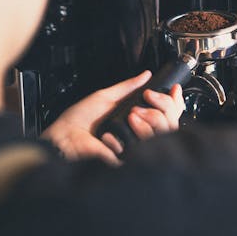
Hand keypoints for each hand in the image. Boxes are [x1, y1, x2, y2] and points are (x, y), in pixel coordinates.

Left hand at [42, 71, 184, 164]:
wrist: (64, 137)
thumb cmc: (79, 120)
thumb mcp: (106, 96)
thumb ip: (128, 87)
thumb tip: (146, 75)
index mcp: (135, 118)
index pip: (165, 114)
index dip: (172, 104)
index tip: (173, 92)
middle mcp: (137, 133)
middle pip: (168, 125)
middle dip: (157, 111)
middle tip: (136, 109)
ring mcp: (132, 148)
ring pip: (157, 137)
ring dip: (140, 124)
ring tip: (124, 121)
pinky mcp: (123, 160)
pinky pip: (134, 151)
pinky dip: (118, 141)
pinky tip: (106, 138)